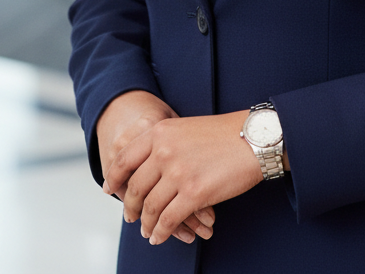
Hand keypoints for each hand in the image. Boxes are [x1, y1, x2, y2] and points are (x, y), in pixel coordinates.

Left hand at [108, 110, 260, 245]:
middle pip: (135, 187)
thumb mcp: (185, 128)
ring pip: (150, 207)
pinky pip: (168, 220)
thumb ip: (163, 143)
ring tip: (147, 231)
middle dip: (130, 206)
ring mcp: (178, 173)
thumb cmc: (224, 134)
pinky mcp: (194, 193)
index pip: (125, 159)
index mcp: (160, 132)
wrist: (254, 138)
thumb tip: (146, 167)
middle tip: (131, 216)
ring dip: (146, 224)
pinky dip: (161, 232)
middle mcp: (164, 151)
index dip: (114, 178)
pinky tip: (159, 236)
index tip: (110, 189)